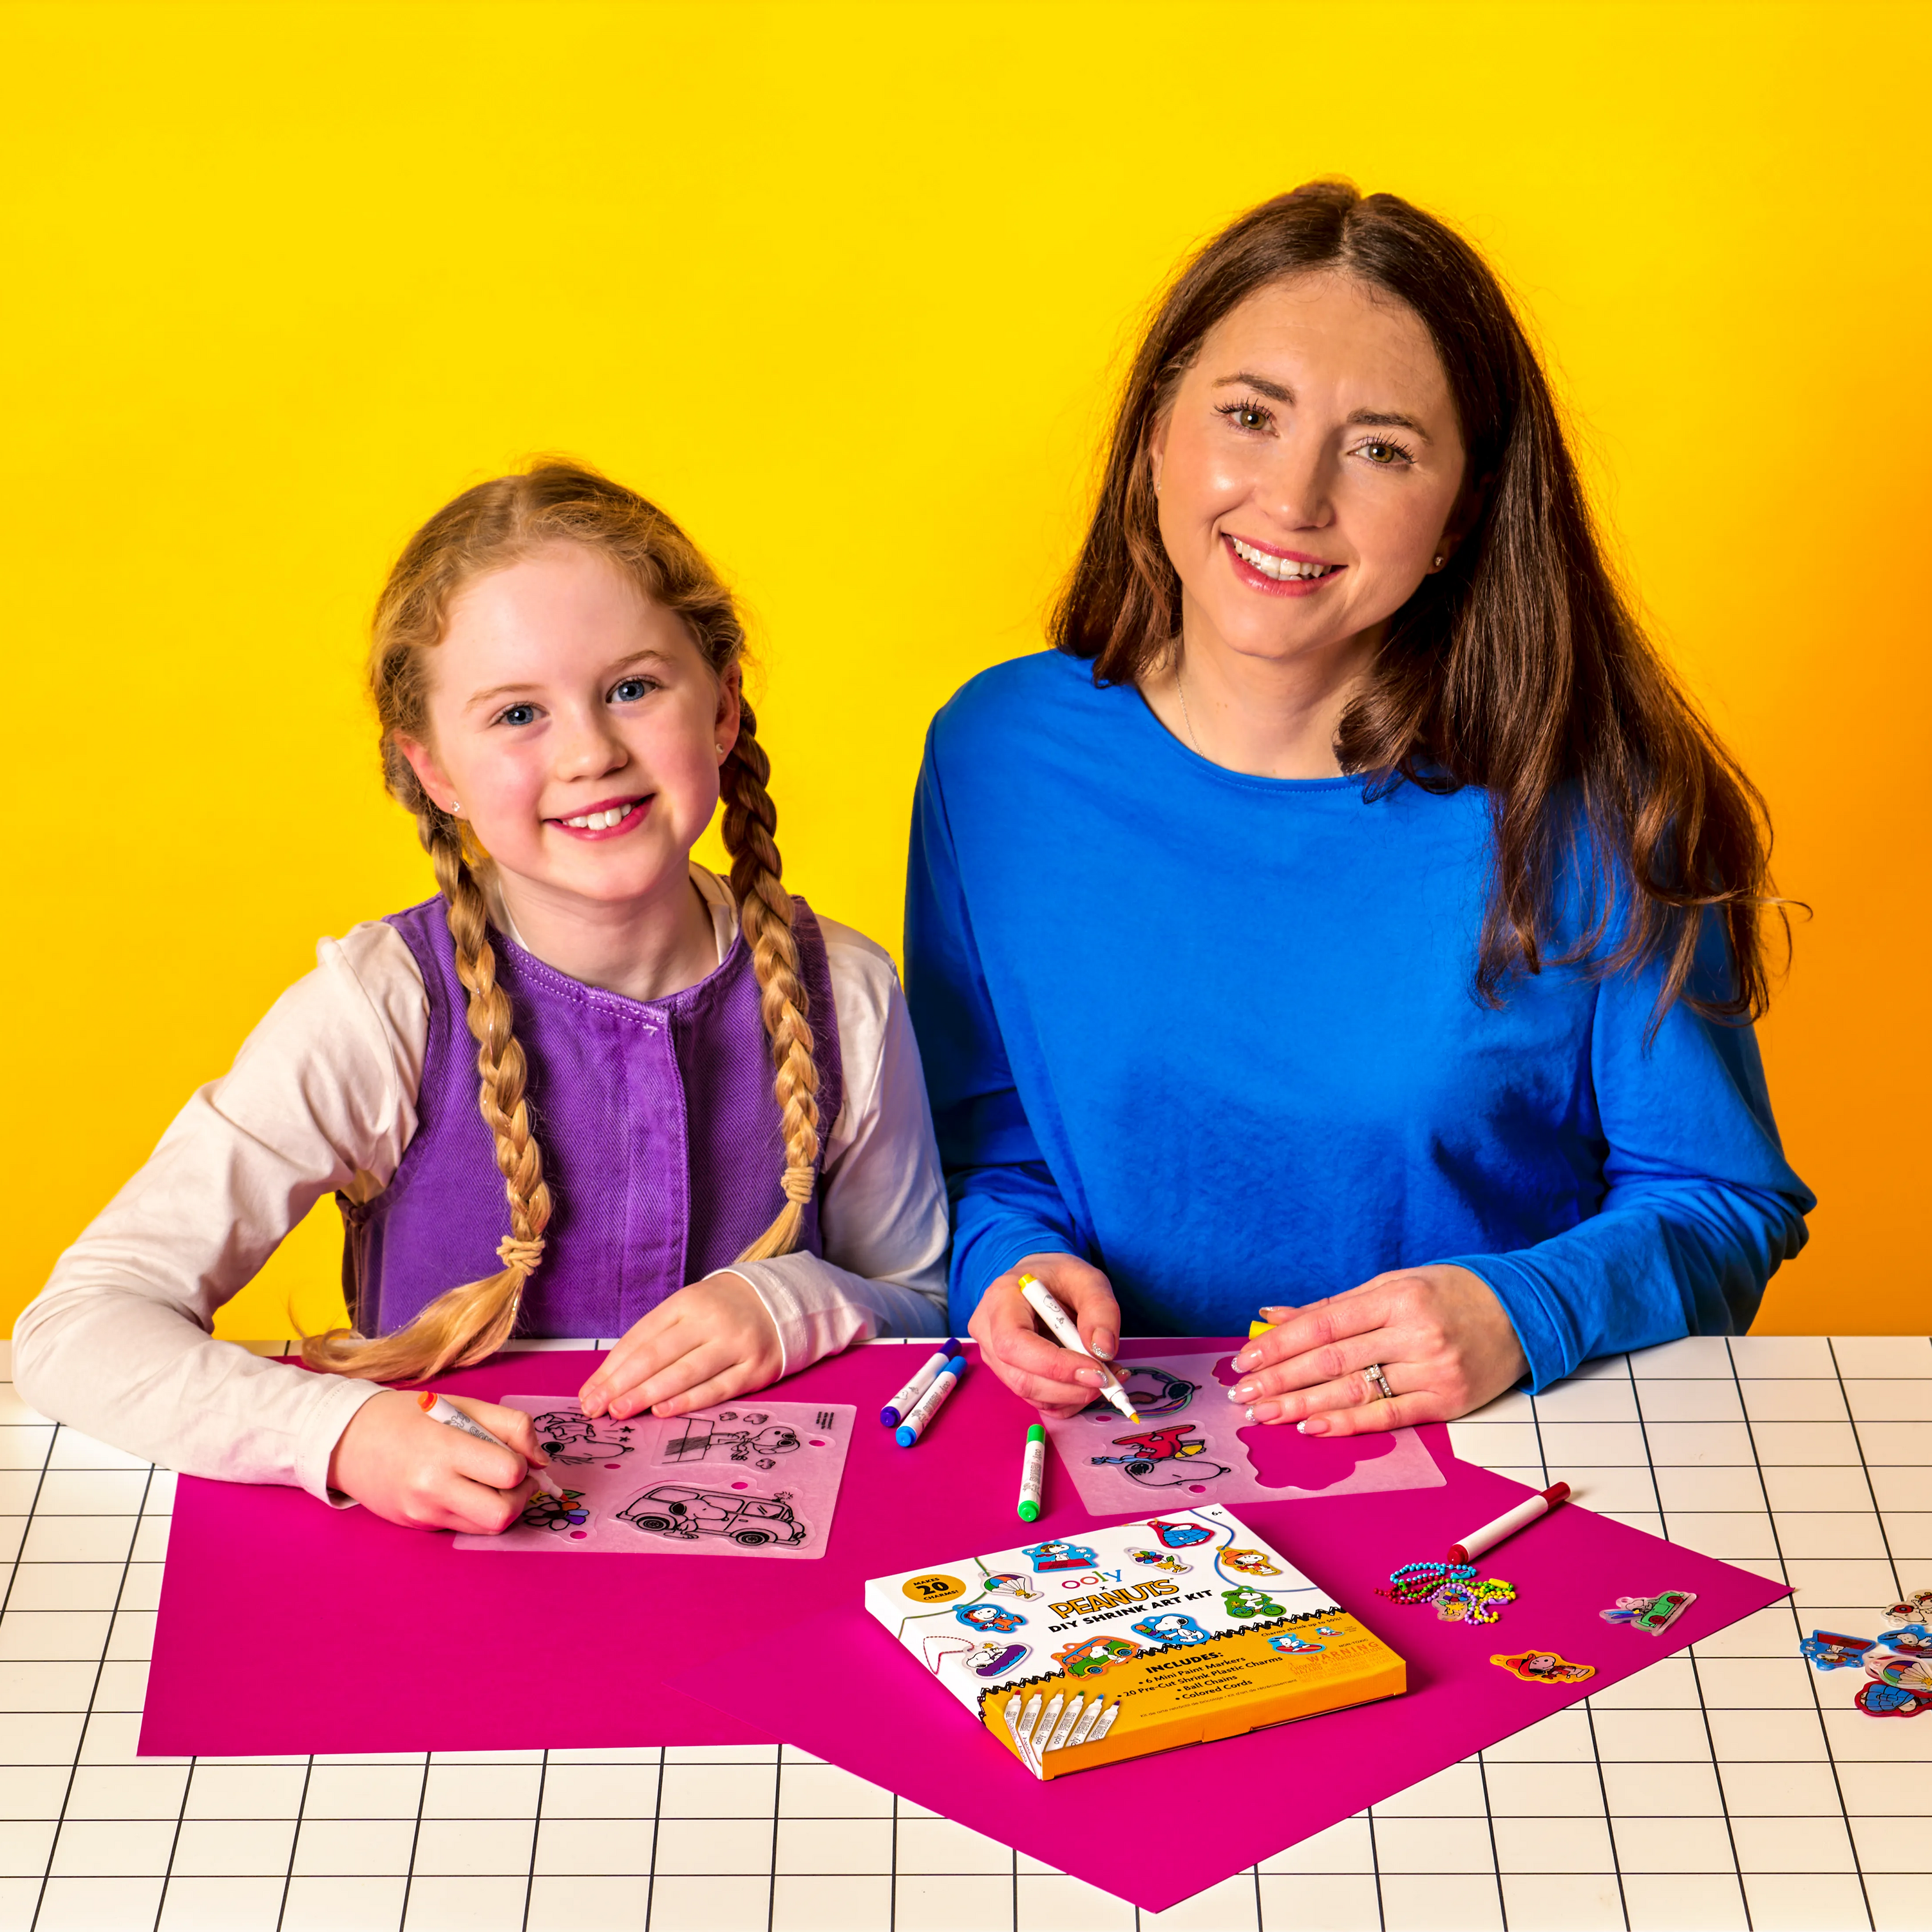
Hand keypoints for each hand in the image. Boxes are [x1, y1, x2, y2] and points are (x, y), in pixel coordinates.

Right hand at [327, 1389, 545, 1532]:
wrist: (348, 1440)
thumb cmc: (410, 1416)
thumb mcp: (463, 1404)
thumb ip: (510, 1426)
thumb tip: (541, 1460)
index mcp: (445, 1448)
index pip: (509, 1472)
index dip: (525, 1465)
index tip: (520, 1456)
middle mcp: (433, 1487)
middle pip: (503, 1513)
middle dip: (522, 1496)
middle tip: (516, 1478)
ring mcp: (424, 1512)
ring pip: (488, 1528)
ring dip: (506, 1508)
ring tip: (496, 1484)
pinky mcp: (418, 1526)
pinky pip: (465, 1528)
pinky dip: (479, 1513)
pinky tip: (471, 1491)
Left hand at [578, 1272, 783, 1420]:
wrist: (777, 1304)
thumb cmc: (718, 1314)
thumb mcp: (685, 1312)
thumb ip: (651, 1341)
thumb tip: (607, 1381)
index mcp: (686, 1303)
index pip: (640, 1337)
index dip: (611, 1368)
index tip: (588, 1393)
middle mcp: (710, 1320)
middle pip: (658, 1354)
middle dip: (621, 1384)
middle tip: (595, 1408)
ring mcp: (734, 1344)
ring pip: (685, 1372)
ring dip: (648, 1394)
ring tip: (620, 1411)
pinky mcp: (755, 1368)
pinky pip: (718, 1388)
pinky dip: (689, 1401)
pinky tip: (663, 1412)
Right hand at [969, 1252, 1122, 1417]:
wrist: (1039, 1283)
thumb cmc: (1059, 1276)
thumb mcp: (1088, 1279)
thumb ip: (1100, 1309)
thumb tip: (1103, 1350)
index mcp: (1000, 1300)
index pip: (1014, 1344)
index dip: (1055, 1366)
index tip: (1096, 1372)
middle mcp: (987, 1332)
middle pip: (1021, 1378)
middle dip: (1070, 1388)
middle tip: (1110, 1379)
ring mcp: (993, 1357)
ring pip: (1031, 1394)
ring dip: (1074, 1395)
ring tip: (1107, 1375)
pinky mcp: (1007, 1375)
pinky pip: (1037, 1401)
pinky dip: (1068, 1400)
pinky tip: (1088, 1381)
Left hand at [1225, 1264, 1526, 1436]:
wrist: (1523, 1314)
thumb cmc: (1451, 1295)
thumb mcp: (1394, 1285)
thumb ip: (1334, 1306)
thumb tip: (1273, 1317)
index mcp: (1396, 1296)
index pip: (1324, 1324)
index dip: (1280, 1345)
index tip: (1245, 1361)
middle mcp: (1414, 1333)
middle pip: (1333, 1360)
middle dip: (1281, 1379)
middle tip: (1243, 1395)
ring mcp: (1433, 1370)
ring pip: (1355, 1391)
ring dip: (1302, 1405)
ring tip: (1265, 1415)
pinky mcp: (1448, 1402)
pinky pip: (1388, 1417)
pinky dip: (1347, 1424)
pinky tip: (1312, 1428)